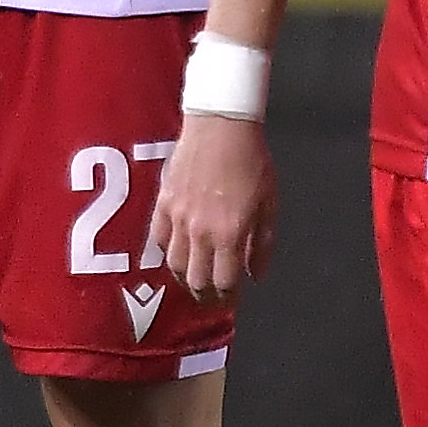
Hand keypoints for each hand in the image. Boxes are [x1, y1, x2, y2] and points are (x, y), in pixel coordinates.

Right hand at [158, 109, 275, 306]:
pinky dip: (167, 252)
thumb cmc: (252, 162)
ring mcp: (178, 218)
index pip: (224, 281)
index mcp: (230, 234)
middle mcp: (200, 232)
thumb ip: (262, 244)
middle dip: (205, 295)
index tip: (230, 300)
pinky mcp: (163, 203)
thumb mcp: (269, 203)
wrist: (222, 127)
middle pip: (196, 280)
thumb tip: (256, 275)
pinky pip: (158, 239)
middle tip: (211, 298)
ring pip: (174, 264)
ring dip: (185, 278)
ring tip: (194, 281)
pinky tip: (175, 254)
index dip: (227, 297)